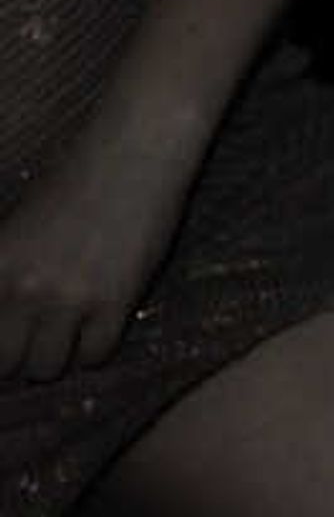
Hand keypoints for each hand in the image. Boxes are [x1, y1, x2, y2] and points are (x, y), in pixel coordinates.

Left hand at [0, 125, 188, 382]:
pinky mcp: (114, 301)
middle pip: (5, 363)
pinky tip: (102, 321)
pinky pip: (94, 356)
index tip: (13, 334)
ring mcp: (68, 299)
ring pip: (45, 368)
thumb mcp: (18, 227)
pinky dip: (95, 347)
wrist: (138, 147)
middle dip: (19, 354)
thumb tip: (8, 315)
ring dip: (57, 355)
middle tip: (38, 336)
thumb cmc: (78, 177)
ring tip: (71, 331)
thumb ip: (5, 274)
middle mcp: (21, 290)